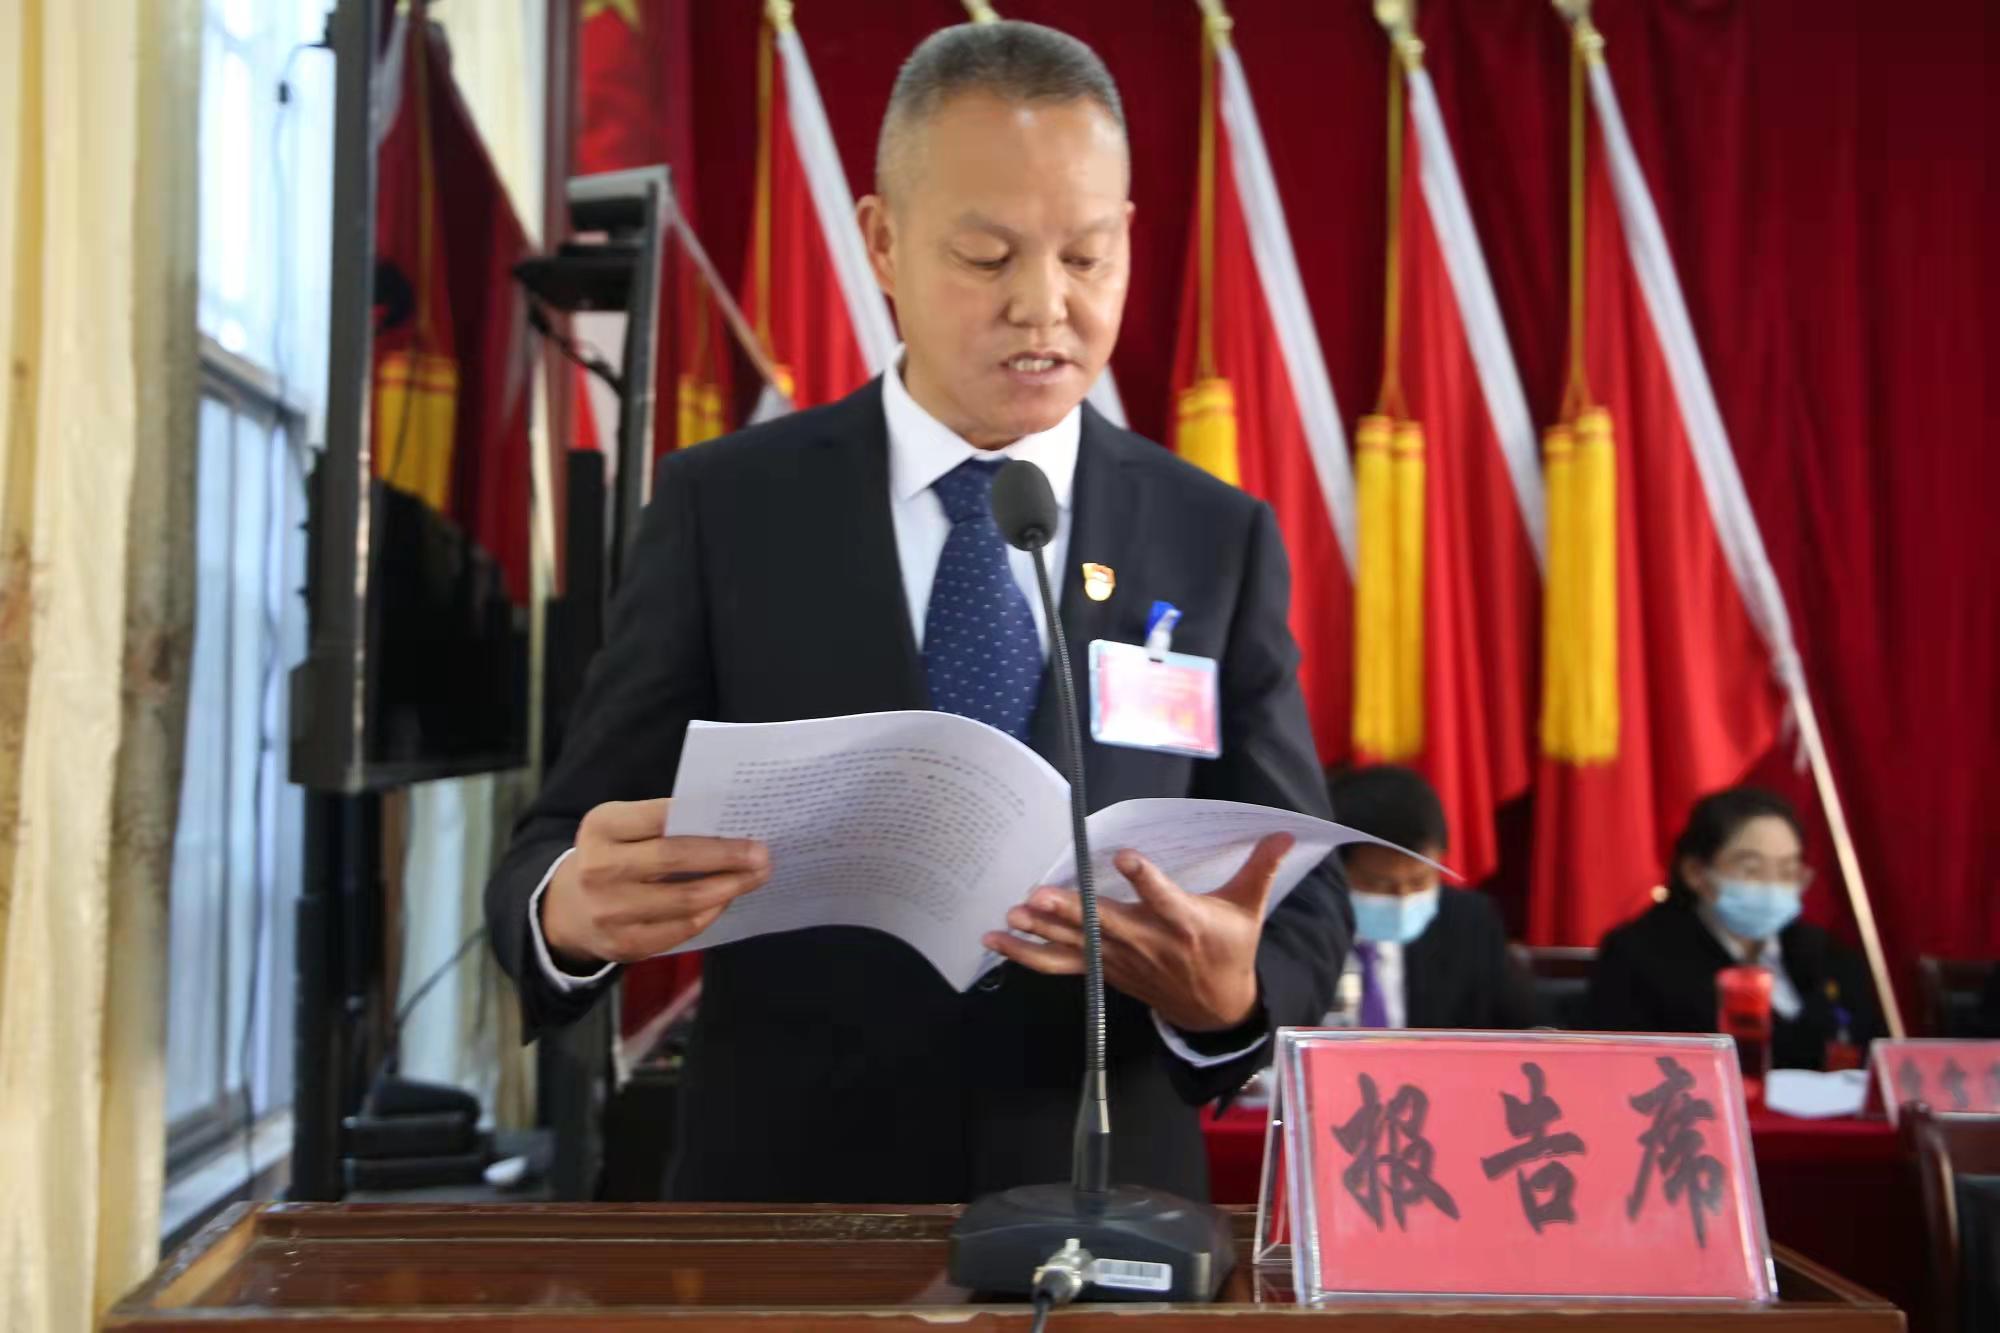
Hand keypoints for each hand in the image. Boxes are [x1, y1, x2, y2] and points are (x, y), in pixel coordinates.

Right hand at [540, 798, 771, 967]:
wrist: (569, 910)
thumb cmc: (611, 857)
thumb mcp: (622, 829)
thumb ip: (663, 823)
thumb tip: (728, 824)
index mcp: (601, 827)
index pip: (661, 816)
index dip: (706, 819)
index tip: (743, 821)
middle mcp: (599, 868)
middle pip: (675, 858)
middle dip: (726, 855)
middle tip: (762, 854)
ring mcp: (609, 911)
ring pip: (684, 900)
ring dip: (728, 887)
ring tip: (755, 877)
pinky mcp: (623, 944)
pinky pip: (681, 930)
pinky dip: (710, 913)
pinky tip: (725, 900)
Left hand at [981, 833, 1293, 1032]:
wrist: (1215, 1011)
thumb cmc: (1230, 951)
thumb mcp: (1249, 911)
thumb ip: (1260, 868)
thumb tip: (1286, 832)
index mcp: (1184, 923)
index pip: (1164, 899)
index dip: (1146, 880)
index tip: (1126, 858)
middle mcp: (1147, 942)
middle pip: (1105, 924)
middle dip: (1071, 911)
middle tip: (1039, 895)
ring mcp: (1120, 960)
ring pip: (1076, 945)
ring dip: (1041, 932)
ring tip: (1012, 916)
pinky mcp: (1103, 969)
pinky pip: (1059, 964)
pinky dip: (1026, 954)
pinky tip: (996, 940)